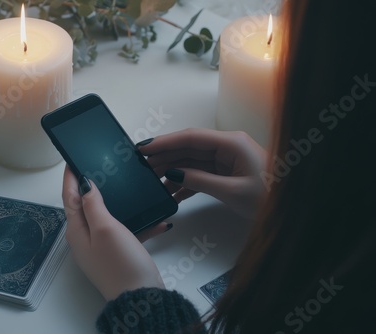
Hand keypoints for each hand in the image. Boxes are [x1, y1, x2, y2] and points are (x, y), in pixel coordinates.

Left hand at [62, 165, 164, 300]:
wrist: (140, 298)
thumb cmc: (120, 264)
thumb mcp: (105, 228)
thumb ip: (93, 205)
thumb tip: (85, 186)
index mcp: (78, 231)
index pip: (70, 197)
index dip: (71, 178)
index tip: (71, 161)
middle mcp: (86, 239)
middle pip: (86, 206)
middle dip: (91, 187)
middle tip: (98, 168)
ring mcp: (101, 247)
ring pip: (107, 218)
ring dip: (118, 204)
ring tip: (127, 188)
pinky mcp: (117, 254)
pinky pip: (126, 233)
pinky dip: (138, 226)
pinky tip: (156, 222)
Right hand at [138, 128, 266, 218]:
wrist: (293, 208)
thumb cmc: (269, 197)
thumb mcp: (232, 191)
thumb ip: (200, 181)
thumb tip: (172, 174)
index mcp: (231, 143)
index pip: (191, 138)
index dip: (165, 142)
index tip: (143, 148)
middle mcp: (227, 147)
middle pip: (189, 148)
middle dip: (165, 156)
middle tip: (141, 166)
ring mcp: (227, 160)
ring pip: (192, 162)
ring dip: (172, 171)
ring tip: (151, 180)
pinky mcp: (227, 174)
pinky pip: (201, 175)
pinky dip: (186, 183)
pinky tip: (171, 192)